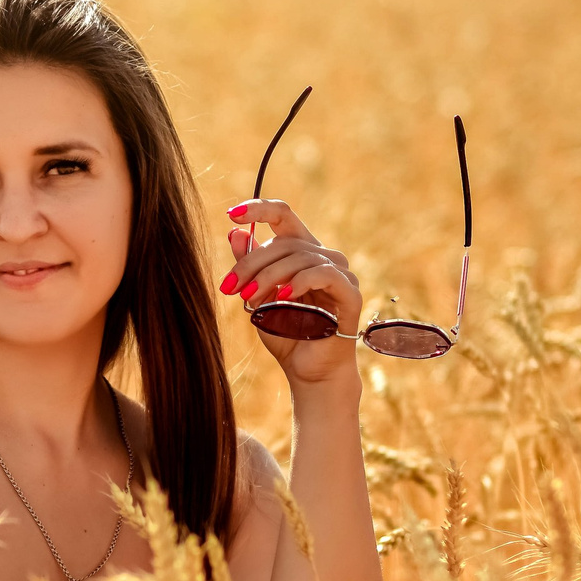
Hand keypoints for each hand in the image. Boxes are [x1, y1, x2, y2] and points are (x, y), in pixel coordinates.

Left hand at [220, 198, 362, 387]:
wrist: (308, 371)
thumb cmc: (285, 334)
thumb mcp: (258, 297)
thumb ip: (250, 267)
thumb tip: (234, 233)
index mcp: (301, 252)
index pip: (283, 216)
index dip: (258, 209)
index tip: (231, 214)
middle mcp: (323, 257)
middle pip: (284, 242)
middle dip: (251, 263)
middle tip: (231, 288)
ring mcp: (340, 273)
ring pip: (300, 257)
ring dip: (268, 277)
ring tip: (249, 300)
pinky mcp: (350, 293)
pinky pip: (324, 274)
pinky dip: (300, 282)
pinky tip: (282, 297)